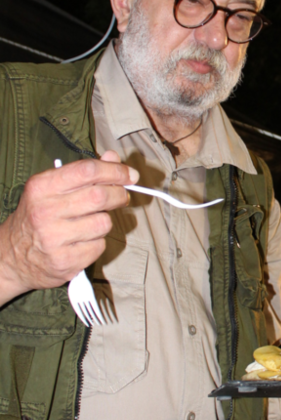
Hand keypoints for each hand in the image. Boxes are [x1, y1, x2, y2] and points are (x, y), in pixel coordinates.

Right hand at [0, 150, 138, 304]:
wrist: (12, 257)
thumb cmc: (37, 218)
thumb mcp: (51, 189)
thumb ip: (83, 173)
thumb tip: (113, 158)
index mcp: (41, 187)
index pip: (87, 170)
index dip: (115, 171)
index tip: (130, 175)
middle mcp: (45, 211)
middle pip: (100, 196)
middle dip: (119, 195)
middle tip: (122, 196)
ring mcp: (54, 238)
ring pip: (103, 223)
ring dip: (105, 221)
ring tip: (90, 223)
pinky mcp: (64, 261)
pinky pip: (99, 246)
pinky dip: (97, 242)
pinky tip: (82, 241)